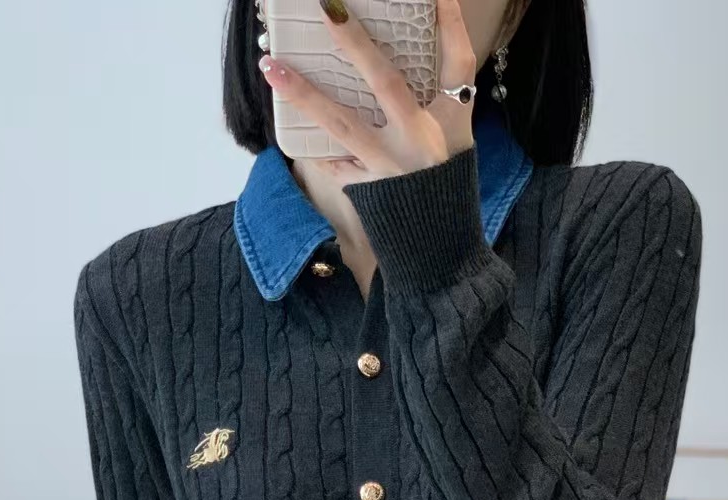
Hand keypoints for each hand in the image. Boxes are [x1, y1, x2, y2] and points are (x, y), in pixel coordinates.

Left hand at [258, 0, 477, 185]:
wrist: (438, 247)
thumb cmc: (446, 185)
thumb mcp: (457, 139)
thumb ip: (439, 100)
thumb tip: (416, 52)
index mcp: (446, 122)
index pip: (456, 61)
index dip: (451, 23)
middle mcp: (418, 140)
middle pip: (385, 80)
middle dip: (354, 42)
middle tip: (327, 6)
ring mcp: (388, 165)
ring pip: (342, 122)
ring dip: (304, 94)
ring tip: (271, 67)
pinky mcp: (367, 188)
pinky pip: (335, 161)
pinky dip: (318, 148)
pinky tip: (292, 133)